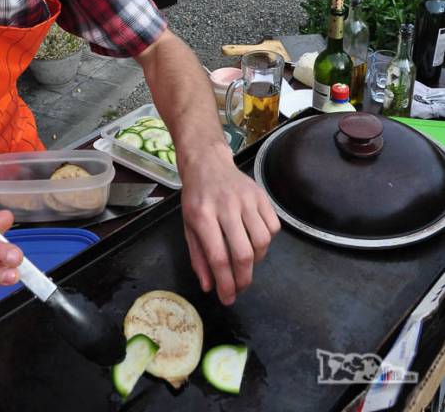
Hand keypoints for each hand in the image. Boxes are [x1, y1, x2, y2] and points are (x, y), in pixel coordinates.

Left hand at [180, 144, 279, 305]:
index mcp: (203, 215)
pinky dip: (267, 240)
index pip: (218, 256)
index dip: (225, 283)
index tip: (227, 299)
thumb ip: (198, 257)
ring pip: (262, 241)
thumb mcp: (188, 226)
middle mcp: (226, 206)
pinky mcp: (261, 194)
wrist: (207, 163)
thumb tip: (210, 287)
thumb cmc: (196, 197)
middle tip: (240, 288)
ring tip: (245, 260)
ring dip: (257, 260)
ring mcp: (246, 199)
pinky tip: (254, 239)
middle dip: (244, 278)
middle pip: (243, 252)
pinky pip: (273, 226)